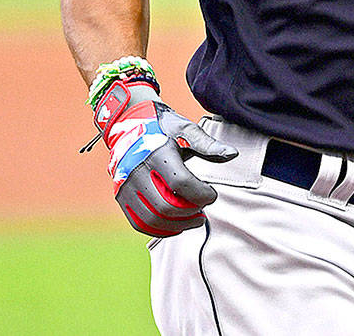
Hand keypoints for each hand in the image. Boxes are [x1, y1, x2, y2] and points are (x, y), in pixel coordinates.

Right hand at [94, 78, 237, 236]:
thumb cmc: (163, 127)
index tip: (212, 194)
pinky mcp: (120, 196)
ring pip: (152, 219)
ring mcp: (125, 185)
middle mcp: (136, 170)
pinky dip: (160, 229)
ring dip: (177, 225)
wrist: (128, 123)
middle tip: (203, 208)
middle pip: (166, 206)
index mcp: (155, 152)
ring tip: (193, 219)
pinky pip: (139, 222)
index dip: (201, 194)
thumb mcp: (185, 129)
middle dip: (190, 212)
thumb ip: (208, 144)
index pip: (180, 183)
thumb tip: (233, 154)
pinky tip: (176, 223)